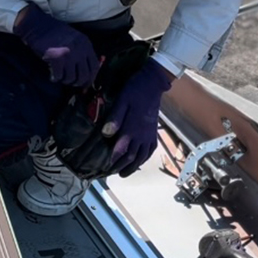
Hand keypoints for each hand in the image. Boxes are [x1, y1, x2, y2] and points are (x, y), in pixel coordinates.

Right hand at [13, 4, 98, 86]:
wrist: (38, 25)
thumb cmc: (54, 34)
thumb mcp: (74, 40)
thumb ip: (81, 53)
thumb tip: (85, 74)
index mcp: (86, 44)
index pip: (94, 67)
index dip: (90, 78)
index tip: (84, 84)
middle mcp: (80, 49)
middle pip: (84, 75)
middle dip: (77, 83)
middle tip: (69, 82)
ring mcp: (69, 54)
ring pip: (71, 78)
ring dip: (64, 80)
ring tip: (59, 76)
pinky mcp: (57, 58)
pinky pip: (59, 76)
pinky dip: (55, 78)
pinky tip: (52, 75)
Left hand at [101, 57, 171, 176]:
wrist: (153, 84)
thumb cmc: (134, 90)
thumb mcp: (121, 101)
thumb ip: (114, 118)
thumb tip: (105, 134)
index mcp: (132, 129)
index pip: (121, 150)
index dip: (113, 160)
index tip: (104, 167)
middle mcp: (141, 135)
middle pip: (131, 157)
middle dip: (121, 167)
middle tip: (111, 173)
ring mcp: (149, 134)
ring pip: (141, 156)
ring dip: (133, 167)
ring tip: (124, 173)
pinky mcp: (154, 132)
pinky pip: (150, 150)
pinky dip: (145, 158)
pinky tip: (140, 160)